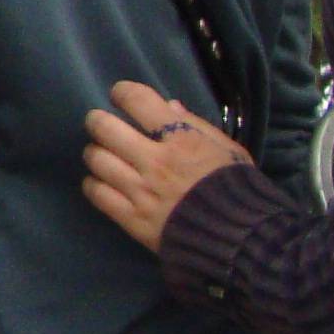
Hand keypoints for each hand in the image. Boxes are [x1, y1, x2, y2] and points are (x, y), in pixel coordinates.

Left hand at [77, 79, 250, 254]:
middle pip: (104, 128)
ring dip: (95, 152)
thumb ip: (198, 126)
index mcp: (183, 140)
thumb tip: (168, 105)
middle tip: (100, 124)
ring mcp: (141, 191)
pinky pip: (96, 193)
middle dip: (97, 121)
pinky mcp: (132, 218)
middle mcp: (156, 161)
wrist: (240, 240)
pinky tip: (102, 182)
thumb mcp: (229, 150)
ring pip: (96, 159)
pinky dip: (93, 184)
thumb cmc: (238, 189)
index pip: (138, 101)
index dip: (123, 93)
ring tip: (102, 155)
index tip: (120, 96)